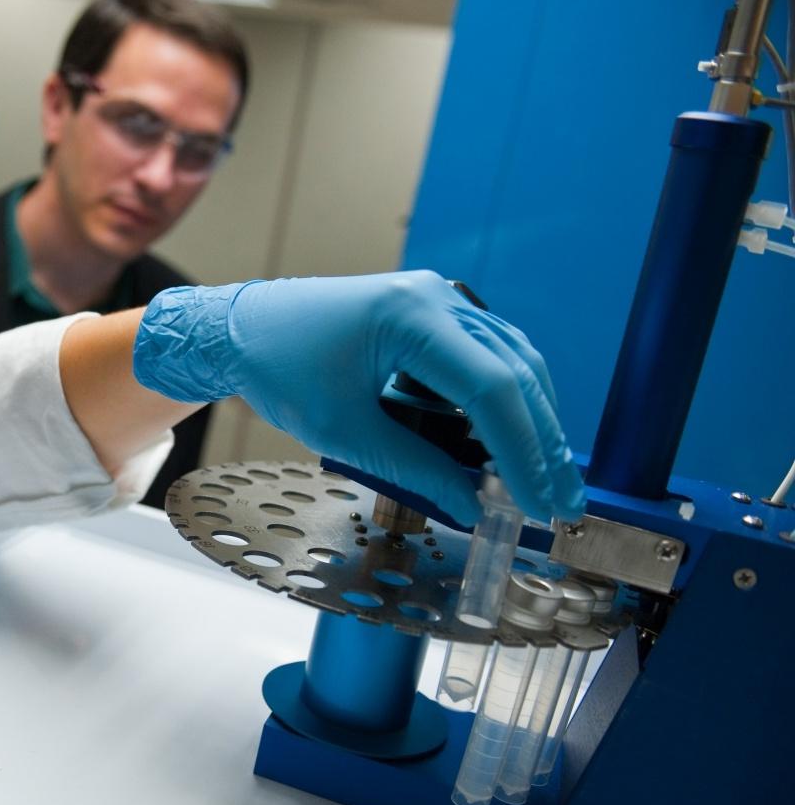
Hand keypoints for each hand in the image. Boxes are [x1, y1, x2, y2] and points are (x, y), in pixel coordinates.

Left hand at [132, 271, 585, 525]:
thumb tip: (473, 506)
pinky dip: (504, 401)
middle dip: (542, 442)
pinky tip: (513, 443)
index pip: (491, 389)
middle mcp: (436, 298)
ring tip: (546, 479)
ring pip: (511, 362)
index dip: (523, 452)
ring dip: (533, 421)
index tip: (537, 502)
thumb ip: (415, 468)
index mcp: (411, 317)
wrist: (242, 329)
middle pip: (515, 373)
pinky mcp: (431, 315)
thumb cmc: (279, 370)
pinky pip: (486, 356)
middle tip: (561, 500)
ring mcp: (437, 301)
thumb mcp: (343, 431)